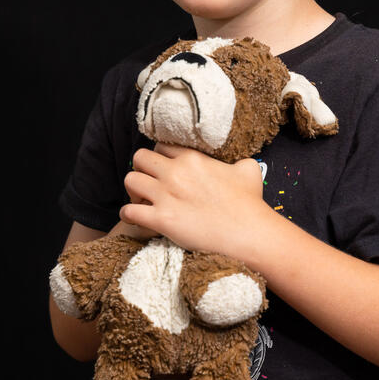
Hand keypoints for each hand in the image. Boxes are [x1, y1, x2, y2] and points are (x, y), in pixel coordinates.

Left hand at [120, 144, 264, 257]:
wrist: (248, 234)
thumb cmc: (249, 204)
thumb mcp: (248, 171)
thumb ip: (240, 162)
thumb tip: (242, 163)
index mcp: (192, 158)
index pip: (162, 146)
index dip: (161, 157)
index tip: (164, 169)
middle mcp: (175, 173)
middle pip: (140, 157)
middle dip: (142, 169)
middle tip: (151, 184)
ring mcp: (166, 196)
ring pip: (130, 180)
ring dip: (133, 191)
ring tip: (142, 201)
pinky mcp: (161, 220)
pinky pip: (129, 211)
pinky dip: (128, 215)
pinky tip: (136, 219)